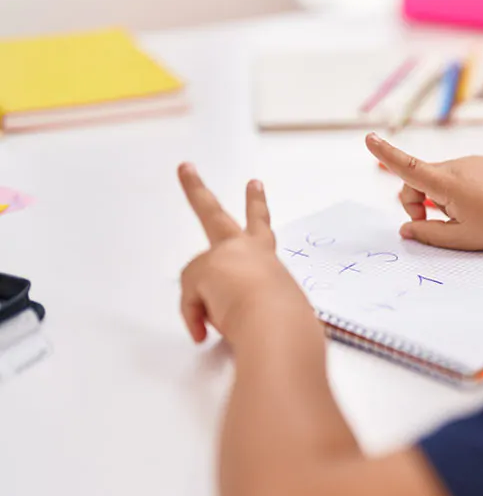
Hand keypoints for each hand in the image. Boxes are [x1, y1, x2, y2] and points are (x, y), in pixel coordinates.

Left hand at [178, 164, 309, 343]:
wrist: (276, 320)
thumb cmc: (283, 317)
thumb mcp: (271, 306)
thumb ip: (246, 302)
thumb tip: (219, 314)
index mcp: (265, 256)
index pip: (260, 227)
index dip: (256, 205)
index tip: (254, 185)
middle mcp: (245, 248)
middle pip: (214, 214)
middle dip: (196, 190)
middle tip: (186, 168)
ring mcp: (222, 255)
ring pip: (196, 276)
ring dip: (197, 299)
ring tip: (200, 256)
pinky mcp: (204, 269)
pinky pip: (192, 303)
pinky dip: (197, 317)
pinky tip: (206, 328)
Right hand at [366, 134, 482, 249]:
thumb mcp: (461, 238)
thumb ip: (428, 234)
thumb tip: (406, 230)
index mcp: (447, 184)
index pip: (408, 168)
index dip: (386, 154)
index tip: (368, 138)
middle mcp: (454, 167)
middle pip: (417, 180)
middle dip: (416, 202)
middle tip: (429, 224)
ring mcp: (467, 163)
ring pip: (436, 180)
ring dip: (437, 199)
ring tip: (464, 217)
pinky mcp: (477, 164)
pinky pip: (453, 178)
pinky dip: (452, 193)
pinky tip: (475, 206)